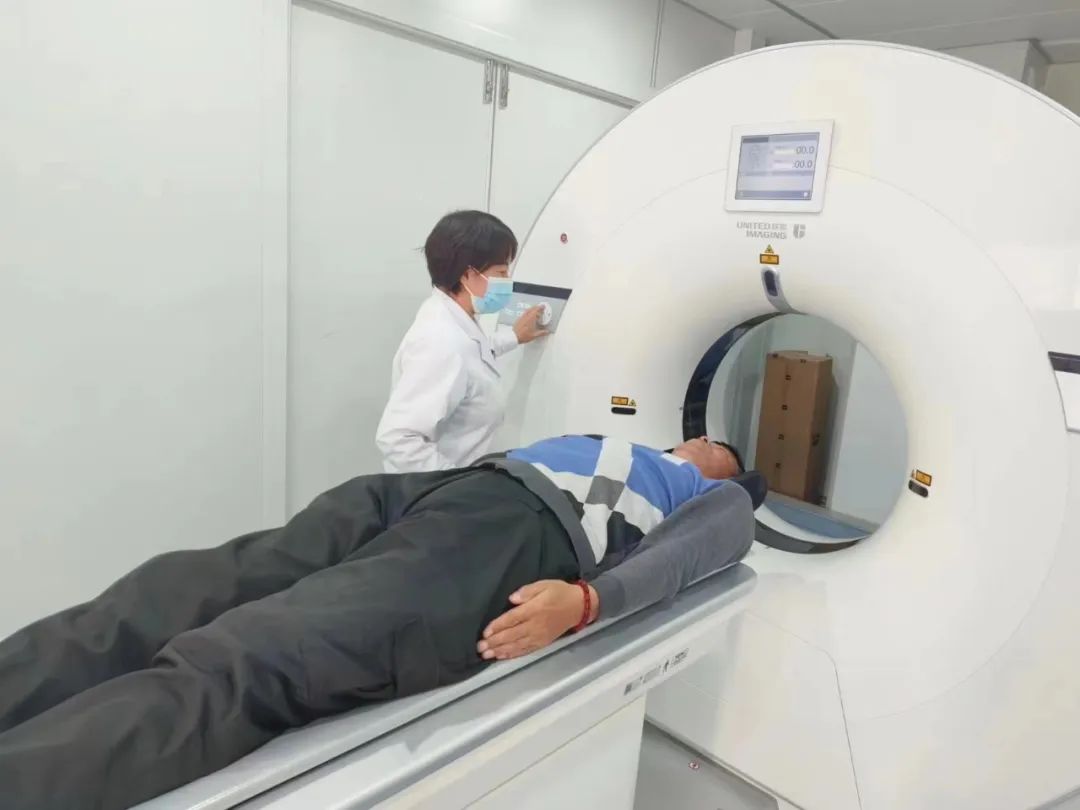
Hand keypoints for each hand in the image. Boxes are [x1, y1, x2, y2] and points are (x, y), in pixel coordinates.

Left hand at [477, 580, 598, 660]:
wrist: (579, 607)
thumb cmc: (559, 592)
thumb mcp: (544, 584)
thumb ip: (527, 591)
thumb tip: (512, 599)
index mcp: (535, 609)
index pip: (512, 619)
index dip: (498, 626)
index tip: (485, 633)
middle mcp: (536, 625)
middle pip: (512, 635)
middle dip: (494, 642)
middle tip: (480, 648)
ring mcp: (539, 636)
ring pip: (517, 645)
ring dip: (500, 650)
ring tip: (486, 655)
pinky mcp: (542, 643)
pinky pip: (525, 650)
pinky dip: (512, 654)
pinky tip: (502, 656)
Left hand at [512, 305, 549, 344]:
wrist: (513, 337)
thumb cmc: (523, 336)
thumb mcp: (534, 335)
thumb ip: (542, 333)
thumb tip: (547, 331)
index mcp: (531, 318)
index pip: (536, 310)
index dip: (540, 307)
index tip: (543, 306)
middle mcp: (526, 316)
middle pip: (532, 309)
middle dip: (536, 307)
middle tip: (540, 308)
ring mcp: (522, 317)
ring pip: (527, 310)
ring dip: (532, 309)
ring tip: (535, 312)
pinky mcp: (519, 319)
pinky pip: (524, 313)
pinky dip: (528, 313)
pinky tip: (528, 317)